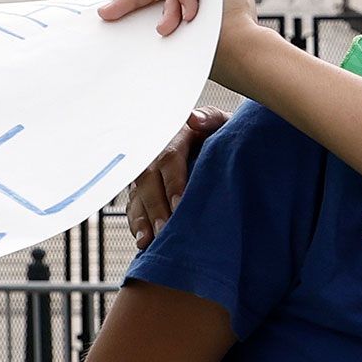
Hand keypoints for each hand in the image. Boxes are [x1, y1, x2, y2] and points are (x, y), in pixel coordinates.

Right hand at [126, 107, 227, 246]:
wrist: (225, 146)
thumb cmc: (226, 135)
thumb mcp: (224, 123)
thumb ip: (211, 119)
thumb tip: (193, 119)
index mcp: (175, 134)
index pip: (168, 158)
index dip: (173, 182)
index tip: (180, 205)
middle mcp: (156, 153)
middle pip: (147, 179)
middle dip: (155, 207)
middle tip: (165, 230)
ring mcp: (148, 173)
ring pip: (137, 195)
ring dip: (142, 219)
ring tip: (148, 241)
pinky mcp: (145, 190)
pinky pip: (135, 207)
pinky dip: (138, 225)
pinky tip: (144, 242)